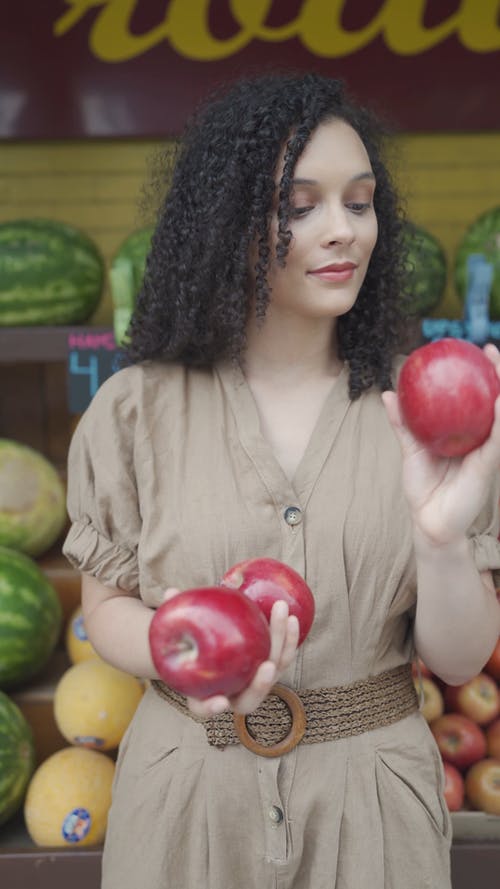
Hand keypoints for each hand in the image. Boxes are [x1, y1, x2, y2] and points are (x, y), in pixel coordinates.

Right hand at [160, 589, 299, 716]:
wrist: (208, 645)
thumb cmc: (189, 640)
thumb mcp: (177, 631)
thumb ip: (173, 614)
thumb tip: (169, 592)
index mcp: (204, 695)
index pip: (205, 708)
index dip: (211, 707)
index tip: (220, 702)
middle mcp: (233, 695)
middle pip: (251, 696)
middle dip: (262, 684)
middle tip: (267, 667)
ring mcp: (254, 683)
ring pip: (274, 672)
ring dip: (282, 647)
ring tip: (286, 618)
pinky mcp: (270, 666)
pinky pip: (283, 656)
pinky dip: (289, 639)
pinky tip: (292, 618)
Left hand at [382, 343, 499, 546]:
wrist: (428, 521)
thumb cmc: (423, 486)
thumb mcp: (411, 448)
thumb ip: (403, 423)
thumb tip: (389, 393)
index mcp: (466, 433)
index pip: (479, 398)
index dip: (482, 374)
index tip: (478, 348)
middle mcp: (481, 439)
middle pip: (496, 402)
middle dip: (499, 374)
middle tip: (491, 350)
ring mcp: (487, 452)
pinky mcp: (488, 467)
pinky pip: (496, 440)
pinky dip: (499, 421)